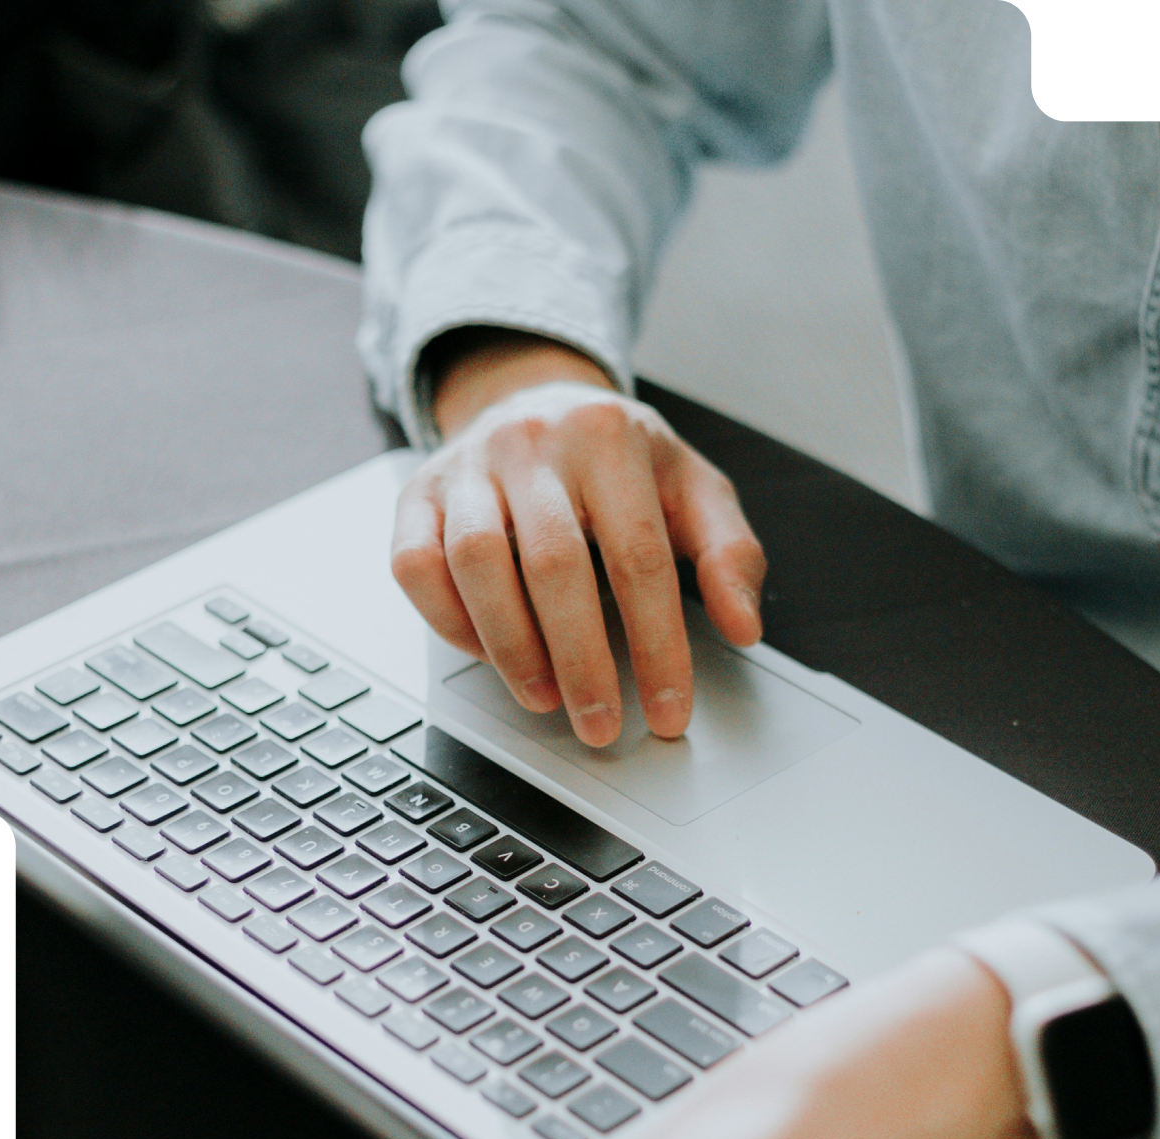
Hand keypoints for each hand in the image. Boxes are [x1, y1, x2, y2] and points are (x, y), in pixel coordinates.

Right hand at [393, 331, 766, 746]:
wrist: (531, 394)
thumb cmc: (617, 458)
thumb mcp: (691, 487)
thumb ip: (729, 552)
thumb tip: (744, 625)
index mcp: (610, 438)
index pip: (639, 557)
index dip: (657, 645)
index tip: (668, 711)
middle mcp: (532, 443)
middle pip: (554, 565)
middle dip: (581, 661)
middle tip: (600, 724)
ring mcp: (467, 466)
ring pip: (475, 562)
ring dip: (511, 647)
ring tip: (544, 698)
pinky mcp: (417, 493)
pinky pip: (415, 564)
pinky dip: (448, 620)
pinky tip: (487, 653)